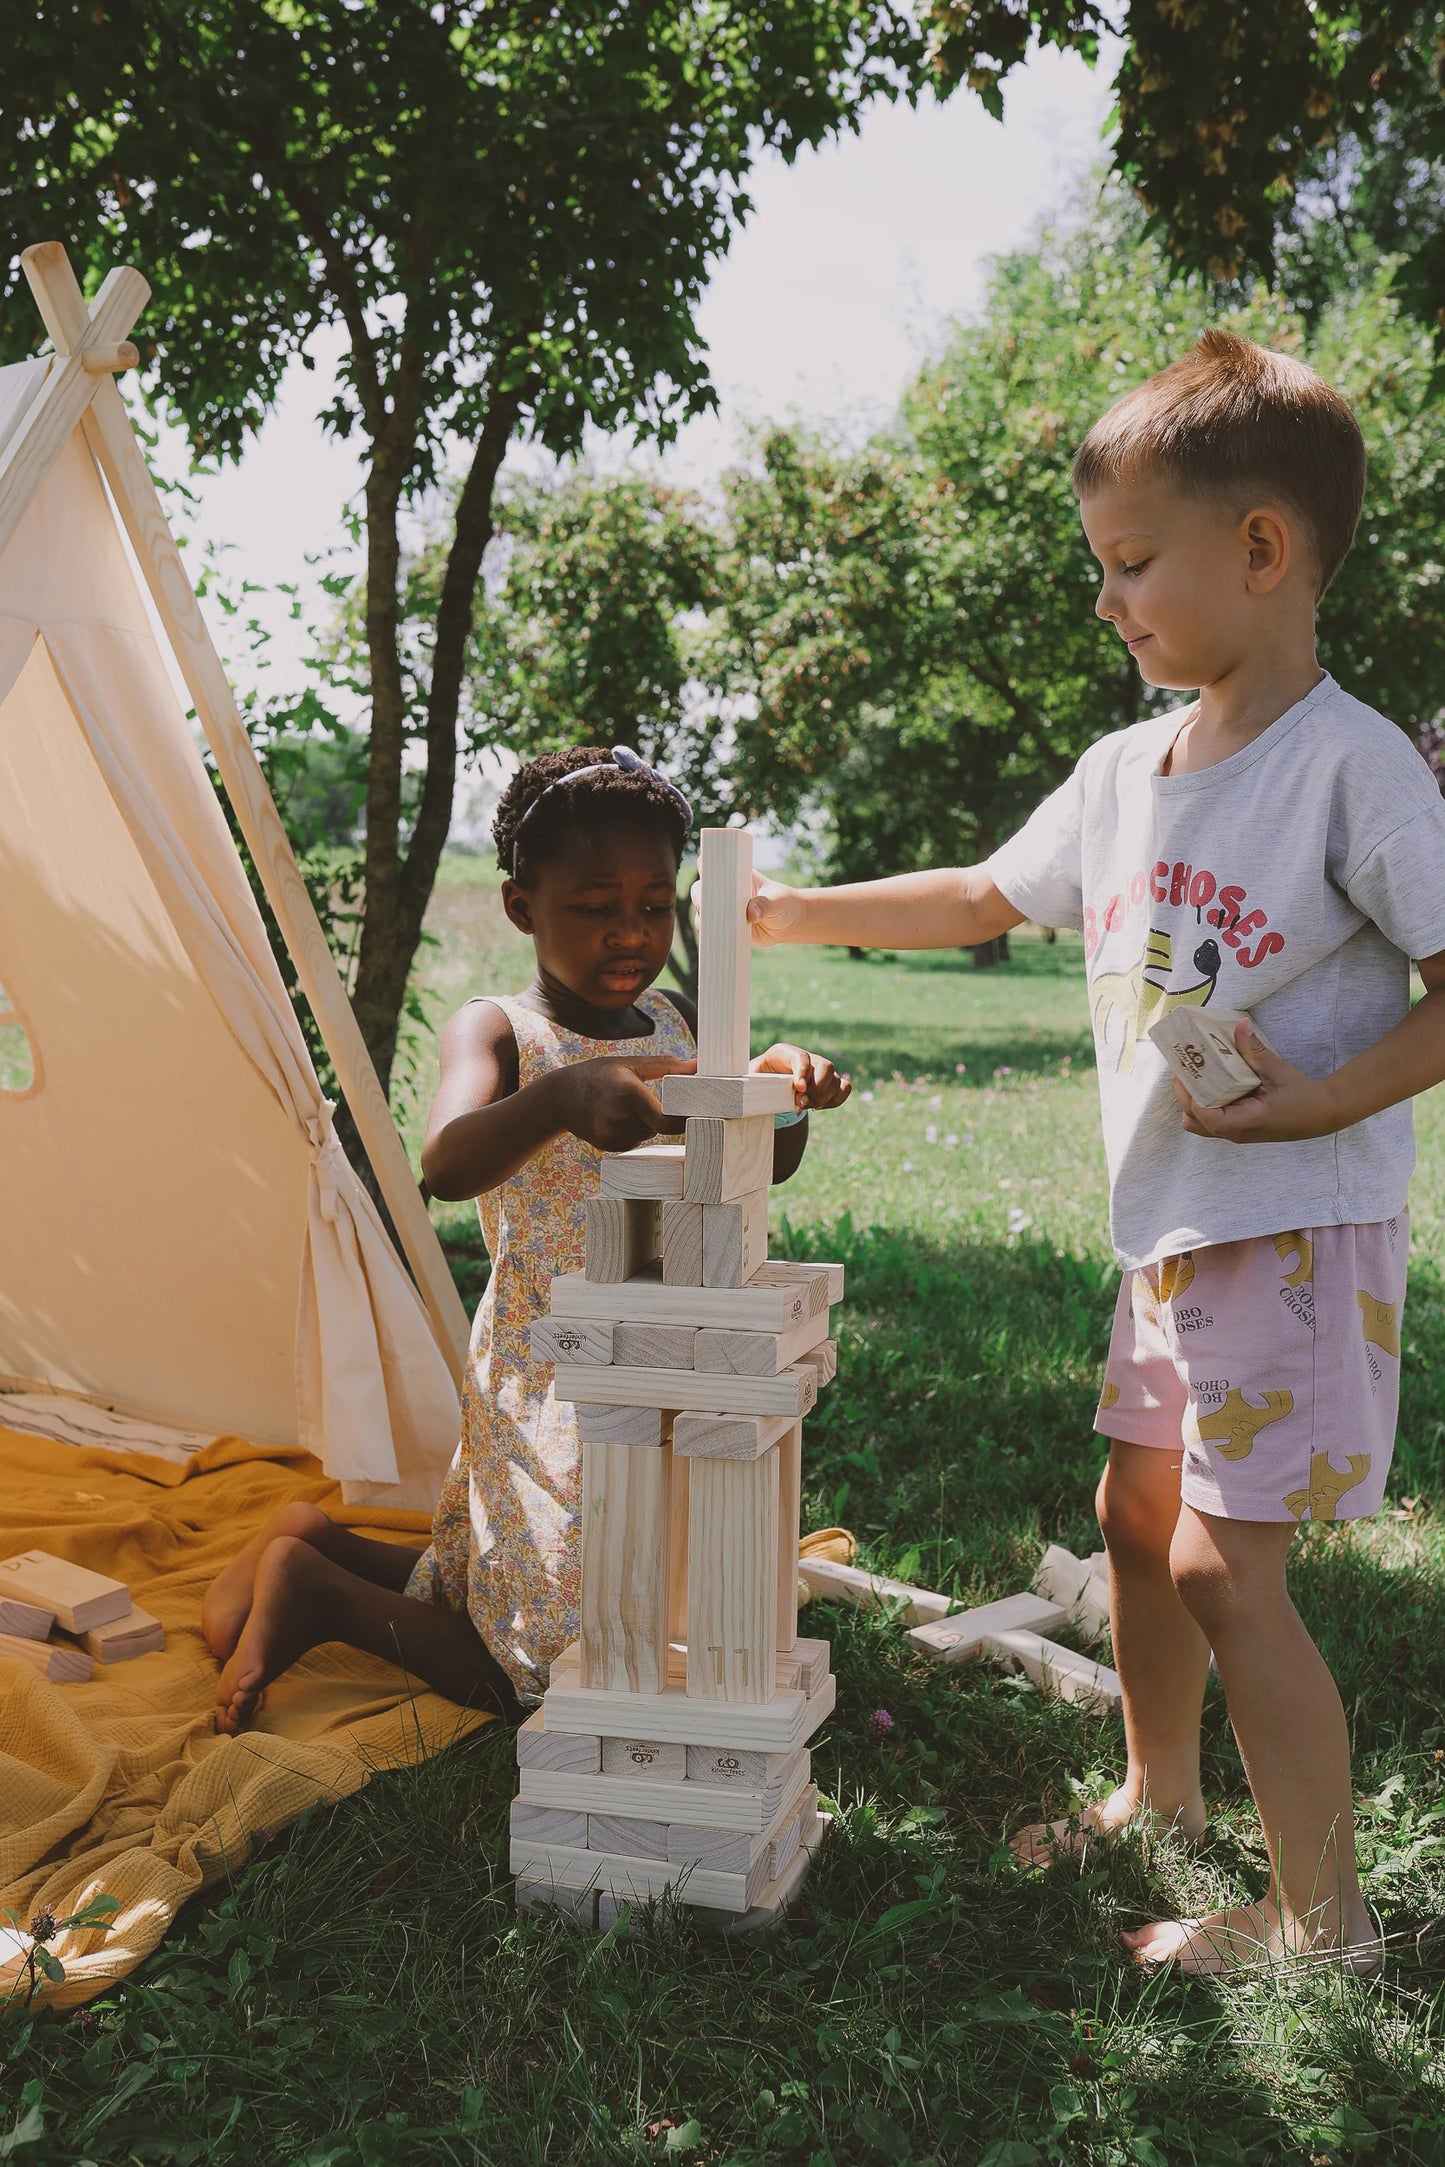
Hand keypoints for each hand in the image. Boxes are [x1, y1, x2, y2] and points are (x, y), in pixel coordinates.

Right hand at [554, 1055, 692, 1151]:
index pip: (667, 1120)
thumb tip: (698, 1065)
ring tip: (627, 1107)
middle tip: (654, 1100)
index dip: (683, 1120)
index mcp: (629, 1093)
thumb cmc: (599, 1074)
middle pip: (659, 1127)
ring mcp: (611, 1135)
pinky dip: (633, 1132)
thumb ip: (667, 1066)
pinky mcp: (607, 1146)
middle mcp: (619, 1118)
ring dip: (647, 1124)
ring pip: (647, 1135)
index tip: (693, 1113)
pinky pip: (634, 1142)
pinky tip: (618, 1118)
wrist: (560, 1096)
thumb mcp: (631, 1064)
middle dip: (662, 1116)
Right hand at [694, 870, 805, 946]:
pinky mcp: (723, 926)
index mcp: (735, 875)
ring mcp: (721, 908)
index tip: (708, 879)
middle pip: (700, 889)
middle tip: (709, 908)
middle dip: (700, 898)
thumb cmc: (782, 903)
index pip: (713, 865)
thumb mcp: (777, 900)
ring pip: (701, 911)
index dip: (706, 869)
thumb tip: (751, 914)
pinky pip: (709, 929)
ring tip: (717, 926)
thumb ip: (765, 904)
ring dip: (705, 918)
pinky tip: (717, 937)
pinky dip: (710, 933)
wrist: (787, 923)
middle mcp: (724, 890)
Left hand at [750, 1042, 851, 1109]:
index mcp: (784, 1053)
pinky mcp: (830, 1083)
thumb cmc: (757, 1082)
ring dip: (824, 1098)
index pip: (801, 1056)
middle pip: (825, 1066)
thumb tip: (742, 1090)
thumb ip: (749, 1081)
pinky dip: (836, 1100)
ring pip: (836, 1079)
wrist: (767, 1086)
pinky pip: (845, 1088)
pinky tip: (818, 1107)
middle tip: (801, 1104)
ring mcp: (821, 1070)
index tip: (799, 1089)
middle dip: (816, 1089)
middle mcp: (808, 1058)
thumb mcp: (748, 1079)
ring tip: (806, 1107)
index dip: (803, 1072)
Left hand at [1174, 1023, 1336, 1143]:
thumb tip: (1240, 1025)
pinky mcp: (1237, 1128)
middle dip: (1185, 1095)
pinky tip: (1210, 1082)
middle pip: (1194, 1121)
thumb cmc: (1302, 1096)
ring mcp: (1235, 1133)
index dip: (1192, 1096)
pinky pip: (1210, 1120)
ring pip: (1199, 1124)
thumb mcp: (1278, 1070)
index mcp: (1246, 1121)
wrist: (1322, 1114)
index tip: (1187, 1072)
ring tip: (1195, 1075)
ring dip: (1192, 1101)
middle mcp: (1235, 1132)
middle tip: (1185, 1068)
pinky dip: (1203, 1104)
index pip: (1207, 1117)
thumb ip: (1255, 1050)